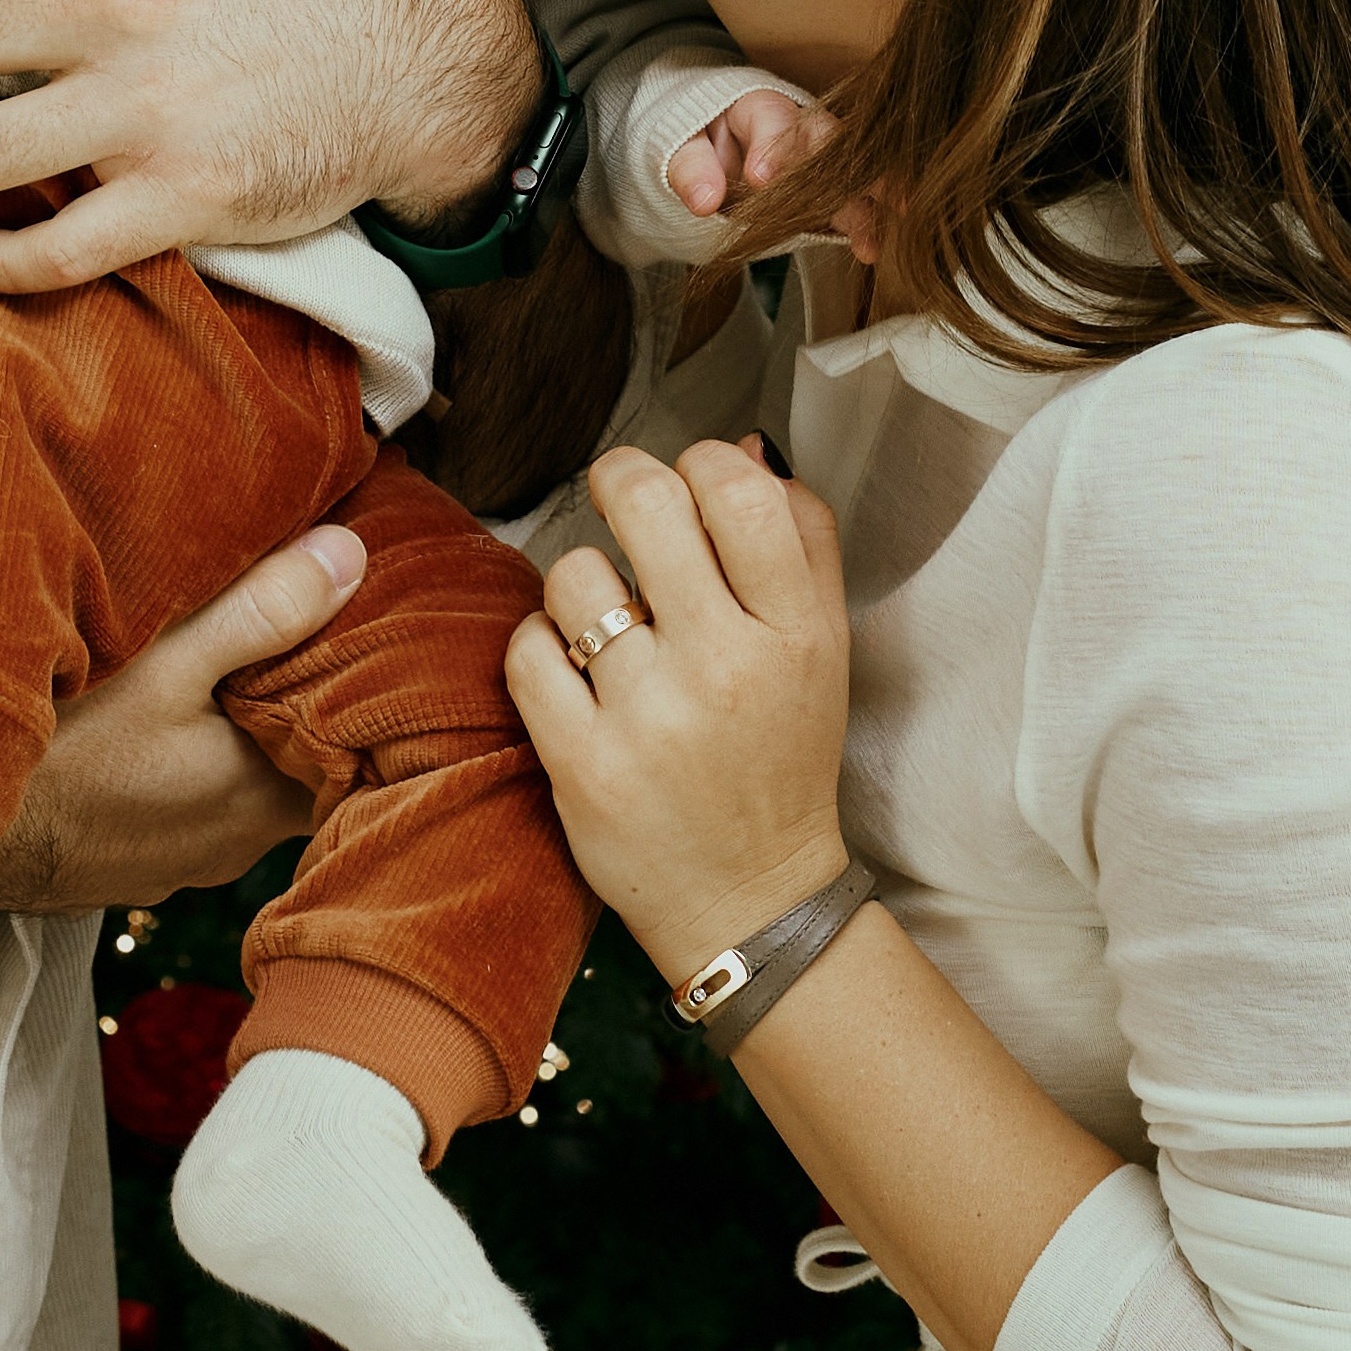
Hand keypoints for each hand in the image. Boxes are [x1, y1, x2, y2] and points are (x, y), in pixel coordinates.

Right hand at [0, 526, 364, 914]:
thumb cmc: (63, 751)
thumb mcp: (168, 662)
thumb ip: (263, 611)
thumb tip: (350, 556)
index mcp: (265, 791)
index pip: (357, 753)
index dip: (367, 698)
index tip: (373, 645)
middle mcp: (235, 841)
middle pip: (301, 771)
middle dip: (303, 713)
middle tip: (306, 643)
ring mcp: (181, 860)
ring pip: (241, 791)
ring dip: (242, 742)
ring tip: (234, 674)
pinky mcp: (133, 862)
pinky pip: (188, 809)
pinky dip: (190, 769)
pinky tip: (162, 729)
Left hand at [505, 439, 850, 990]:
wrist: (751, 903)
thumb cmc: (780, 759)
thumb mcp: (824, 650)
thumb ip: (802, 540)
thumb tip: (747, 447)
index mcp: (798, 634)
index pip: (738, 490)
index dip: (699, 462)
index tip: (688, 485)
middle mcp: (728, 668)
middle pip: (645, 501)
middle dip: (620, 482)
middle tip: (619, 503)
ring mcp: (650, 718)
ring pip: (575, 574)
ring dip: (581, 585)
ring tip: (608, 623)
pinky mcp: (582, 766)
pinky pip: (526, 649)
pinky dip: (539, 647)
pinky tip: (573, 671)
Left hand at [667, 94, 890, 262]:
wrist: (706, 153)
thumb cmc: (696, 141)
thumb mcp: (680, 146)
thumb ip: (691, 168)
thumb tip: (704, 200)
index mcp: (761, 107)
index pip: (773, 119)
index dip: (770, 146)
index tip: (759, 179)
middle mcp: (800, 131)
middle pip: (830, 142)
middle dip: (844, 171)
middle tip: (852, 197)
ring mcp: (818, 164)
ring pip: (848, 179)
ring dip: (862, 209)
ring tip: (869, 243)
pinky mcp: (825, 196)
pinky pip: (847, 207)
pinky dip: (860, 228)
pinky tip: (870, 247)